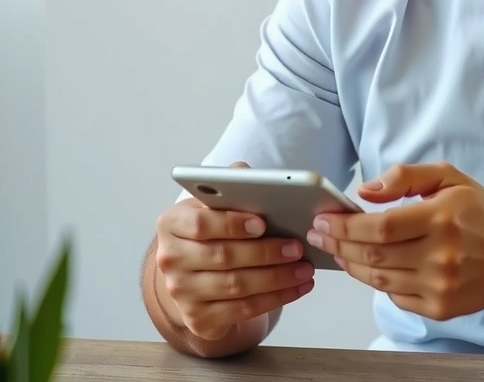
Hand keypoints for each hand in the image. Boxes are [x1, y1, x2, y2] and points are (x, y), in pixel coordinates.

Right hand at [154, 162, 315, 341]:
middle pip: (223, 257)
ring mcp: (181, 293)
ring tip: (305, 269)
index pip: (200, 223)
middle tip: (297, 247)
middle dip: (266, 253)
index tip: (262, 223)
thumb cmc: (212, 229)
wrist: (193, 273)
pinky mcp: (198, 319)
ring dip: (277, 278)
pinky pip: (242, 311)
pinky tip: (297, 288)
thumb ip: (229, 185)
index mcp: (172, 224)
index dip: (232, 223)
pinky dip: (275, 299)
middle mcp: (170, 260)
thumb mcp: (214, 204)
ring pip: (236, 286)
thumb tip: (244, 172)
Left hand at [306, 162, 483, 319]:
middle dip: (338, 244)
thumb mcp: (449, 177)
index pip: (380, 227)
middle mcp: (440, 255)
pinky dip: (375, 282)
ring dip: (350, 264)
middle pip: (373, 255)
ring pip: (378, 279)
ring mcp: (439, 287)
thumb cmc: (481, 210)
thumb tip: (365, 191)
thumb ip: (405, 177)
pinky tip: (366, 266)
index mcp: (441, 218)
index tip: (323, 218)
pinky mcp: (440, 309)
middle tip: (319, 234)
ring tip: (336, 249)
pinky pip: (394, 297)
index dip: (345, 225)